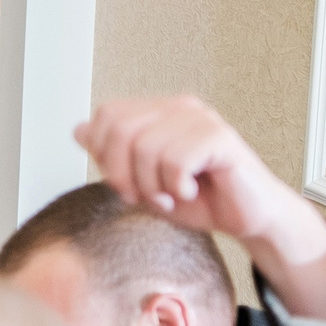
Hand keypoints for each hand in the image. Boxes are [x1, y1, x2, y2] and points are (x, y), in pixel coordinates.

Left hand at [73, 96, 325, 315]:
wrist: (245, 218)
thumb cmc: (199, 199)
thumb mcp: (142, 183)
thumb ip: (112, 157)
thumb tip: (79, 129)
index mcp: (159, 113)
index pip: (107, 115)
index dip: (103, 154)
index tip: (124, 184)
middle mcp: (179, 108)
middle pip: (121, 129)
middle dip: (123, 173)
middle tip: (144, 196)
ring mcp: (201, 119)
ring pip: (147, 148)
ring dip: (152, 185)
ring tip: (171, 195)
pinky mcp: (220, 138)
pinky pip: (176, 160)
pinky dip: (176, 186)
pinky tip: (190, 190)